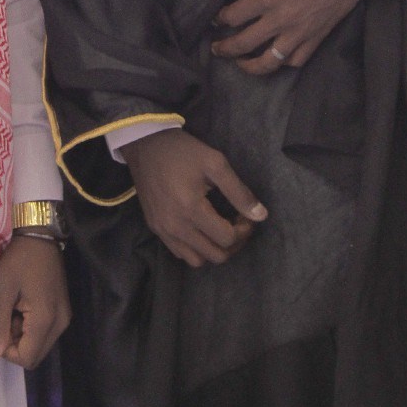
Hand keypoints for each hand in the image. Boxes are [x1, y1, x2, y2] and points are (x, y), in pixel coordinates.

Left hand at [0, 232, 70, 369]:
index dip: (8, 351)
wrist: (40, 235)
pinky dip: (31, 326)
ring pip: (40, 344)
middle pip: (35, 355)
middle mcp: (60, 323)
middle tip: (7, 315)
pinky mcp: (64, 311)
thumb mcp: (1, 291)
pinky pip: (45, 332)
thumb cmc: (19, 260)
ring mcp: (64, 317)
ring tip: (14, 307)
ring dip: (23, 334)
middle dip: (16, 343)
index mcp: (46, 319)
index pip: (27, 358)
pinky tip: (23, 304)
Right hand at [124, 127, 265, 268]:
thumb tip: (261, 216)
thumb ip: (239, 192)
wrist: (145, 146)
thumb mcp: (215, 163)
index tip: (246, 215)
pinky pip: (179, 253)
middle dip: (233, 243)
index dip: (244, 230)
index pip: (227, 238)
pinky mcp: (155, 228)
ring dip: (214, 249)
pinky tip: (200, 229)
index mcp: (191, 208)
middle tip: (237, 224)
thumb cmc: (183, 152)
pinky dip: (195, 248)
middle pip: (215, 255)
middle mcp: (175, 226)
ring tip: (219, 229)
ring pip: (197, 260)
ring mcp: (163, 230)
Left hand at [211, 0, 368, 73]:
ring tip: (240, 63)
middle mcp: (280, 20)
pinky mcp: (317, 38)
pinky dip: (283, 62)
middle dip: (225, 48)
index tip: (215, 19)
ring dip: (250, 66)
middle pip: (243, 43)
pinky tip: (275, 57)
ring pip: (269, 62)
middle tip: (216, 48)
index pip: (232, 16)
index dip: (219, 18)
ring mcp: (300, 32)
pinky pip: (296, 60)